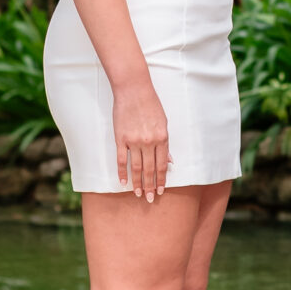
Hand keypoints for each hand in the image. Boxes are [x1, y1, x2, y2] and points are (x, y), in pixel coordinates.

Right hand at [111, 74, 170, 201]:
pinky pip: (121, 160)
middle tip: (149, 200)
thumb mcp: (163, 122)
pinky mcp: (121, 139)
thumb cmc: (151, 104)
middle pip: (150, 170)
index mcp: (162, 138)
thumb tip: (169, 161)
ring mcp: (134, 141)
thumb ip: (165, 143)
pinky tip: (123, 182)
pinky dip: (122, 172)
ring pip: (137, 167)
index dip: (161, 180)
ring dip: (138, 183)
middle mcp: (149, 142)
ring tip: (138, 194)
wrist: (134, 89)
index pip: (162, 165)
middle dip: (150, 186)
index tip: (160, 191)